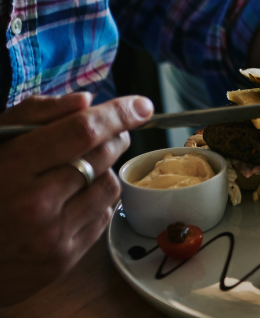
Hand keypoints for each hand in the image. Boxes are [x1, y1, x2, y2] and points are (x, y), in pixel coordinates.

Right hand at [0, 92, 153, 305]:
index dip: (119, 113)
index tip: (142, 105)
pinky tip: (73, 198)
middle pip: (103, 155)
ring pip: (109, 185)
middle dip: (114, 136)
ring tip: (82, 167)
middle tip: (107, 132)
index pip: (84, 131)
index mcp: (12, 168)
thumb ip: (34, 115)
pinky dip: (97, 201)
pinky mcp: (61, 261)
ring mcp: (50, 236)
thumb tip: (86, 101)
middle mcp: (34, 205)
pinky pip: (103, 217)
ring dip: (105, 170)